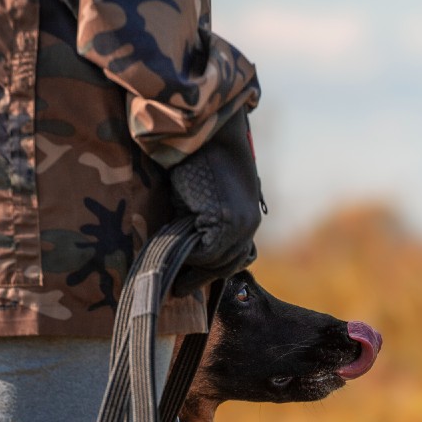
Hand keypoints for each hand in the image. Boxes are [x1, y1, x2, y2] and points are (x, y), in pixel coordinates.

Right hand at [168, 108, 262, 295]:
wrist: (204, 133)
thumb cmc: (197, 159)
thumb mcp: (203, 197)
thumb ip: (202, 222)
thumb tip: (184, 249)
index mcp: (247, 217)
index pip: (236, 256)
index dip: (212, 271)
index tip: (192, 281)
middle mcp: (249, 224)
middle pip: (227, 264)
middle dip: (202, 277)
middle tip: (178, 289)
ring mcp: (240, 224)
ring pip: (216, 262)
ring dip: (194, 269)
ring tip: (173, 279)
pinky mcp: (225, 221)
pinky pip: (205, 253)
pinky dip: (189, 258)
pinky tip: (174, 255)